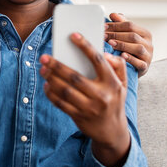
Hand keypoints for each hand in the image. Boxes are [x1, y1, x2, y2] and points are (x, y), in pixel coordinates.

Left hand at [40, 33, 129, 166]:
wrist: (113, 132)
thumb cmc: (115, 100)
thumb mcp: (123, 83)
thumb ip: (117, 65)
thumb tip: (103, 53)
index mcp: (112, 83)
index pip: (98, 61)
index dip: (85, 46)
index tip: (73, 35)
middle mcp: (102, 95)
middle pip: (75, 77)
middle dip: (57, 65)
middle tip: (45, 57)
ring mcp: (90, 108)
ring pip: (65, 90)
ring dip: (51, 78)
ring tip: (43, 69)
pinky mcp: (79, 117)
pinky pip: (61, 104)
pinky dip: (51, 94)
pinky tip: (46, 85)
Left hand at [105, 13, 152, 76]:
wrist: (135, 69)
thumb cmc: (129, 50)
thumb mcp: (127, 36)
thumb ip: (122, 25)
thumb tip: (113, 15)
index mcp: (145, 33)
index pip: (130, 25)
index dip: (116, 25)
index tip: (103, 27)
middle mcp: (149, 44)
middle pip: (133, 36)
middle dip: (116, 35)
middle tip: (103, 36)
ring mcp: (148, 56)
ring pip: (137, 48)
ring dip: (123, 45)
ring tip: (111, 43)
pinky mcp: (146, 67)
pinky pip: (139, 63)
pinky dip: (131, 59)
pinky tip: (122, 55)